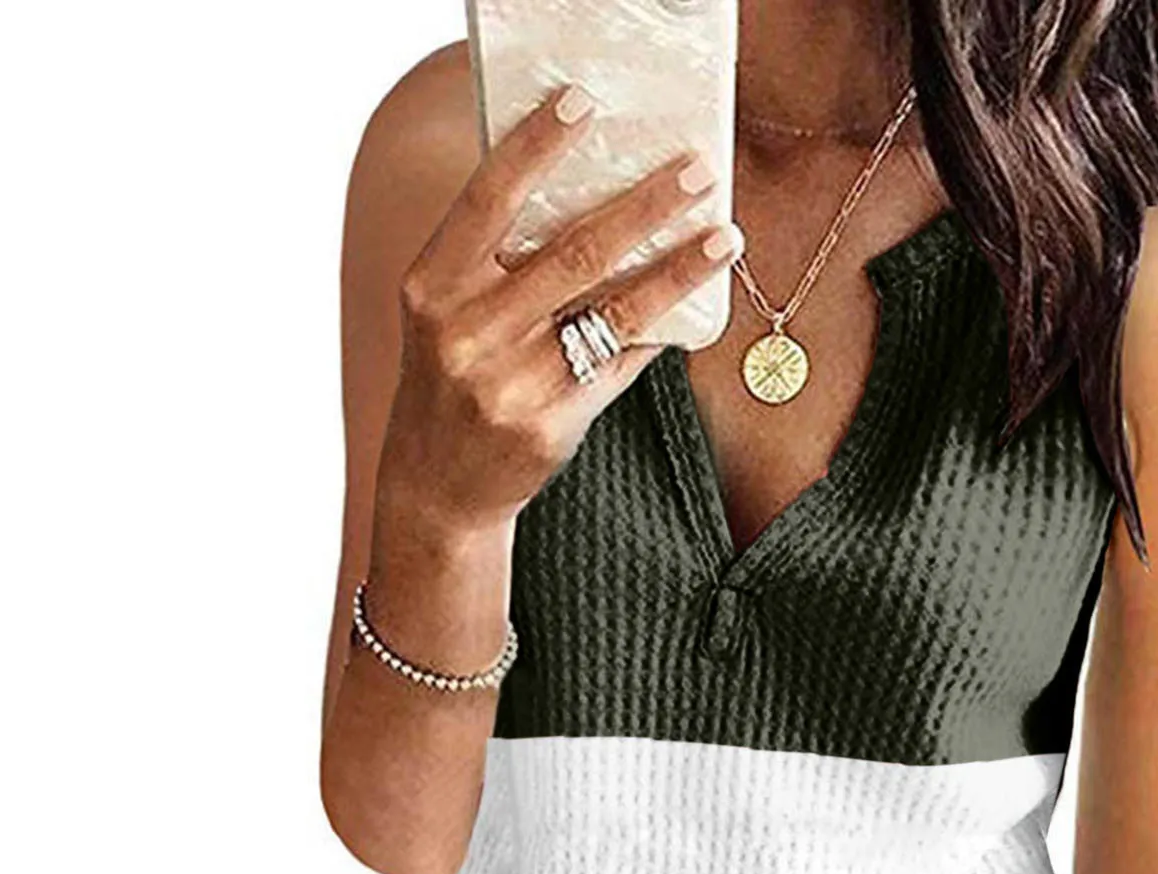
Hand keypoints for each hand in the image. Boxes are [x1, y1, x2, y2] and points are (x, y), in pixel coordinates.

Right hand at [378, 81, 742, 536]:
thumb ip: (499, 264)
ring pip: (613, 312)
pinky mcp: (550, 425)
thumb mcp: (450, 313)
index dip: (537, 148)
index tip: (585, 104)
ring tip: (724, 236)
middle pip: (574, 252)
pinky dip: (659, 333)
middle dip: (644, 206)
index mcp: (433, 286)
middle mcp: (467, 331)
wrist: (436, 486)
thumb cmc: (453, 379)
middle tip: (696, 170)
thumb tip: (598, 199)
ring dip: (677, 269)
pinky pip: (619, 365)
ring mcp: (511, 383)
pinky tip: (696, 310)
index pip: (488, 200)